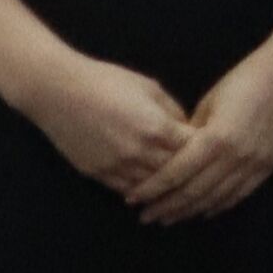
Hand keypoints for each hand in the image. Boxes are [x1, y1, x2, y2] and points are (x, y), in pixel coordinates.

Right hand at [20, 49, 193, 198]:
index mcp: (157, 127)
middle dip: (189, 171)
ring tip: (179, 187)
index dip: (205, 149)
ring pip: (152, 187)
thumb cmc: (107, 81)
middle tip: (200, 173)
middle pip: (176, 172)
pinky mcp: (97, 174)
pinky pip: (126, 190)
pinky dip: (141, 191)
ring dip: (166, 187)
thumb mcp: (150, 88)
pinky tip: (150, 190)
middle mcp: (139, 151)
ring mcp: (117, 166)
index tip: (212, 149)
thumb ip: (173, 111)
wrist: (59, 91)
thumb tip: (189, 129)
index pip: (194, 149)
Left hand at [134, 45, 272, 223]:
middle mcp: (235, 156)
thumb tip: (176, 156)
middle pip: (194, 191)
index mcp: (215, 137)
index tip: (132, 199)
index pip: (175, 173)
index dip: (152, 189)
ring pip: (217, 197)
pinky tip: (205, 211)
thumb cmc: (243, 80)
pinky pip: (242, 192)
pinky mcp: (270, 164)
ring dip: (190, 210)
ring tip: (170, 219)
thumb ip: (192, 134)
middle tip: (146, 216)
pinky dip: (221, 205)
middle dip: (166, 206)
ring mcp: (256, 163)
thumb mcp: (209, 103)